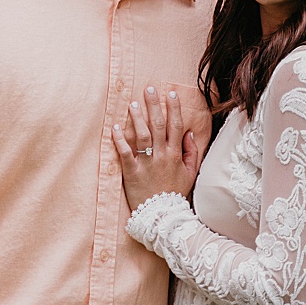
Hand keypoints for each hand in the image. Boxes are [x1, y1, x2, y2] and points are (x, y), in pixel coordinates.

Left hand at [112, 86, 201, 210]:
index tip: (170, 94)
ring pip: (142, 136)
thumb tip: (188, 133)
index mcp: (176, 154)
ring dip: (137, 118)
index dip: (173, 108)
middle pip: (158, 125)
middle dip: (154, 105)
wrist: (163, 216)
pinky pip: (125, 153)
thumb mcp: (190, 173)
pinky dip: (120, 140)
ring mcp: (146, 164)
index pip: (175, 126)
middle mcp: (162, 156)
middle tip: (149, 88)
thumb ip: (190, 152)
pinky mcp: (132, 172)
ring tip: (132, 104)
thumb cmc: (175, 193)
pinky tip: (115, 127)